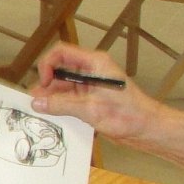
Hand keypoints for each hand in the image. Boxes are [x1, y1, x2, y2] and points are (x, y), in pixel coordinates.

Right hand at [28, 43, 159, 142]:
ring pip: (62, 87)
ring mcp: (90, 86)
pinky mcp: (90, 100)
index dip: (47, 65)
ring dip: (52, 100)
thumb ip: (62, 105)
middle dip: (46, 86)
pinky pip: (69, 100)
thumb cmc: (127, 115)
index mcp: (94, 63)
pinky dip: (61, 108)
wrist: (148, 130)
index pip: (61, 53)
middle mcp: (90, 71)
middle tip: (35, 104)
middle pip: (59, 71)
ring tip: (41, 114)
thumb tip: (36, 103)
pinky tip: (54, 119)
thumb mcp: (91, 109)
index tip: (44, 84)